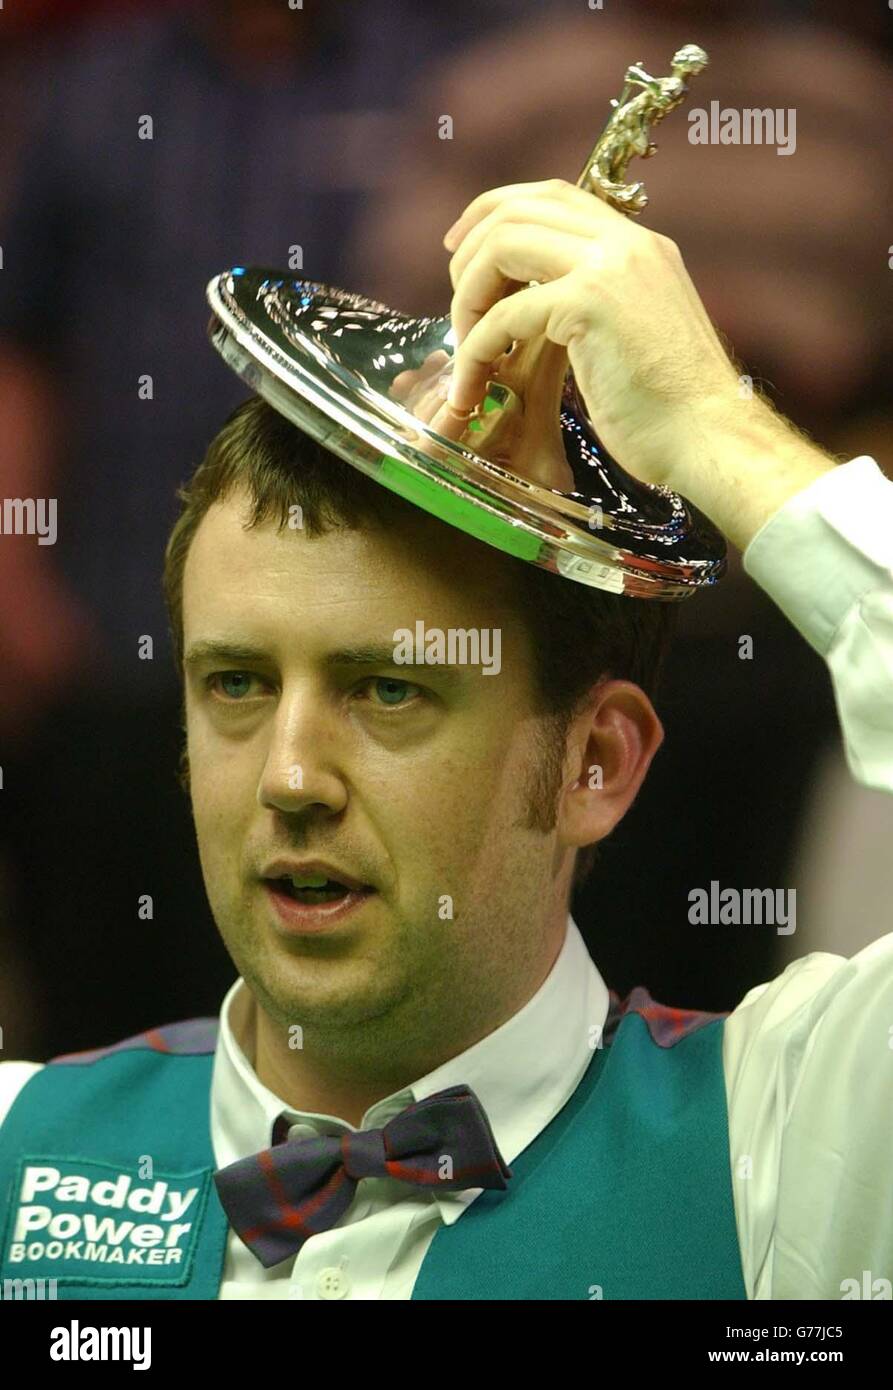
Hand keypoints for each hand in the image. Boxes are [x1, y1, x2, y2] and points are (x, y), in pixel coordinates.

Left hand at [443, 178, 742, 491]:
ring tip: (464, 346)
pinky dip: (475, 349)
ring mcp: (609, 266)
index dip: (493, 212)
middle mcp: (625, 242)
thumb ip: (595, 304)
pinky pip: (504, 314)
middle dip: (468, 253)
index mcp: (638, 245)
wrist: (712, 438)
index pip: (552, 195)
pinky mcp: (590, 304)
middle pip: (517, 209)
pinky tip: (473, 384)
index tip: (460, 249)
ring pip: (502, 246)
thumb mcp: (633, 335)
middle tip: (454, 307)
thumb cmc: (673, 410)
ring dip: (466, 297)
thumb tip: (538, 308)